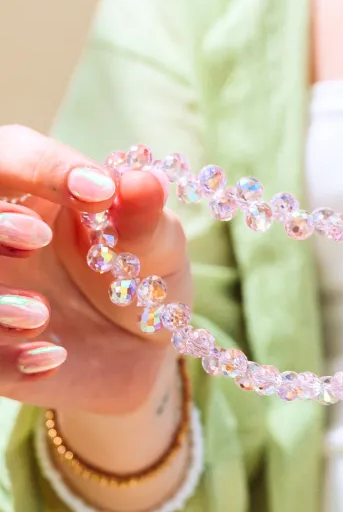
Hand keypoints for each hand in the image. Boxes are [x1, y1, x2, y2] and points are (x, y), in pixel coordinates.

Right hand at [0, 127, 190, 415]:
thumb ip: (145, 217)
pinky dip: (8, 360)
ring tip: (39, 314)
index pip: (15, 155)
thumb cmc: (146, 272)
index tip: (99, 192)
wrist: (147, 347)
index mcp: (37, 190)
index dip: (46, 168)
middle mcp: (2, 235)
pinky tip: (51, 359)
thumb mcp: (156, 244)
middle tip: (37, 237)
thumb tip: (143, 181)